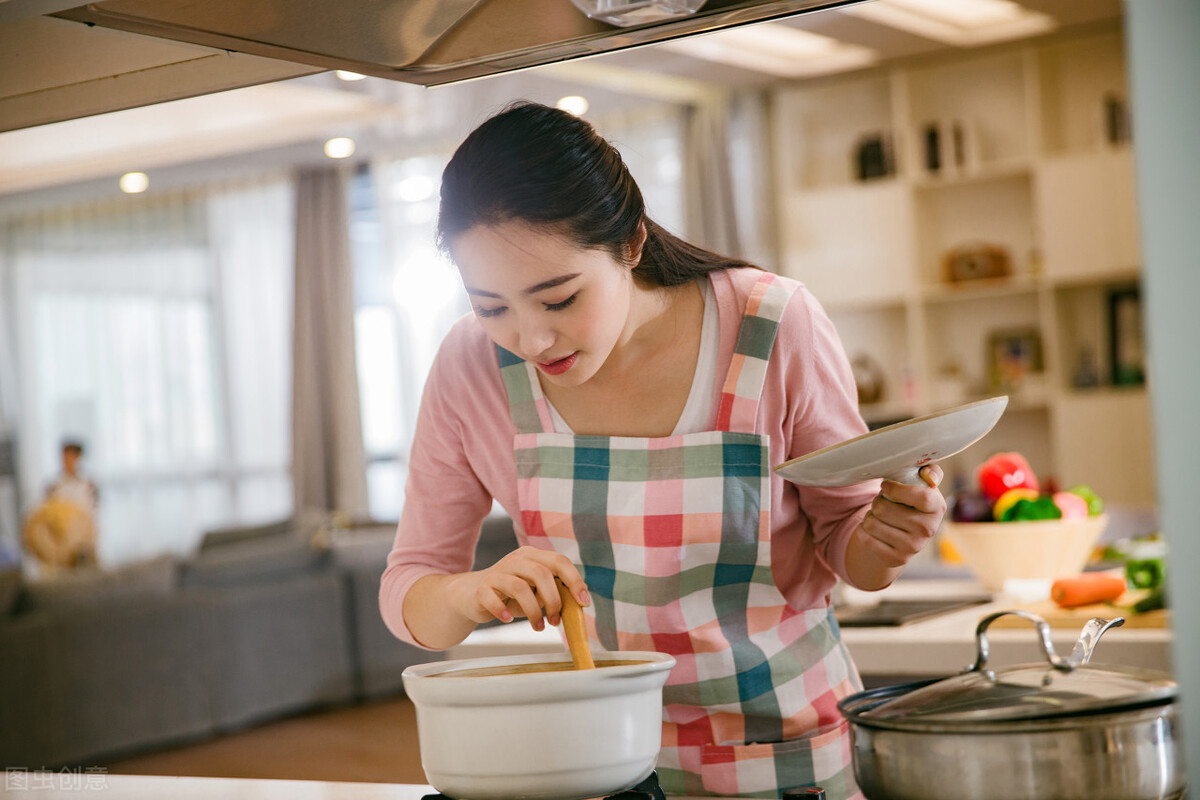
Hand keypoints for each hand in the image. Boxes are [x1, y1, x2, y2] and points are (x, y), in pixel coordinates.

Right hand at [444, 546, 588, 631]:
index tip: (584, 602)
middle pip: (541, 574)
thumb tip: (577, 604)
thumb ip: (554, 592)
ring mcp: (497, 572)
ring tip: (538, 627)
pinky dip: (503, 611)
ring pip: (520, 588)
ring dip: (533, 612)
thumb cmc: (511, 594)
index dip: (574, 581)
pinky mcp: (481, 588)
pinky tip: (508, 619)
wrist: (472, 594)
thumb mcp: (535, 591)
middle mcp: (516, 560)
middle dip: (553, 601)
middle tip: (556, 621)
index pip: (559, 561)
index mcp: (533, 556)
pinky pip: (493, 598)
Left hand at [857, 464, 947, 569]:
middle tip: (881, 502)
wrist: (903, 535)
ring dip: (869, 515)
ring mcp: (913, 547)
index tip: (885, 486)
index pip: (922, 497)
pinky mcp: (896, 559)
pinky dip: (864, 530)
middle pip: (885, 509)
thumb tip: (928, 474)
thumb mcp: (921, 484)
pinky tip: (875, 529)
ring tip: (878, 515)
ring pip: (872, 523)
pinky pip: (866, 538)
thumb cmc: (910, 502)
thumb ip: (929, 470)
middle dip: (877, 501)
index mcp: (937, 507)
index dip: (897, 490)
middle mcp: (928, 530)